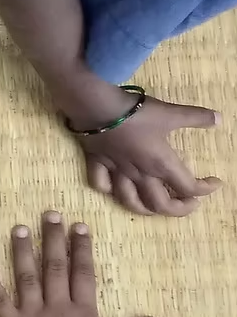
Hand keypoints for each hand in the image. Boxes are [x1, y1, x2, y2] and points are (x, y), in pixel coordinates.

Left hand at [0, 212, 155, 316]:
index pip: (83, 273)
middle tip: (50, 214)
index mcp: (84, 313)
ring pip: (27, 276)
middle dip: (53, 238)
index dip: (82, 248)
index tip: (79, 226)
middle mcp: (57, 307)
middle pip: (55, 266)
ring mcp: (32, 314)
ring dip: (22, 251)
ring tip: (19, 228)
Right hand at [73, 94, 221, 216]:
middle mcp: (140, 175)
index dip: (206, 189)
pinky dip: (109, 190)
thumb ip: (196, 117)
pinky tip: (114, 187)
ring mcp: (117, 172)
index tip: (216, 183)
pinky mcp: (97, 164)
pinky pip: (101, 185)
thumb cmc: (137, 113)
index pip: (189, 188)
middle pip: (161, 205)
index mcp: (161, 164)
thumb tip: (219, 119)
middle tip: (190, 202)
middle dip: (179, 209)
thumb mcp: (171, 113)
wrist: (97, 107)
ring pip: (131, 202)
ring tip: (155, 206)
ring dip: (146, 209)